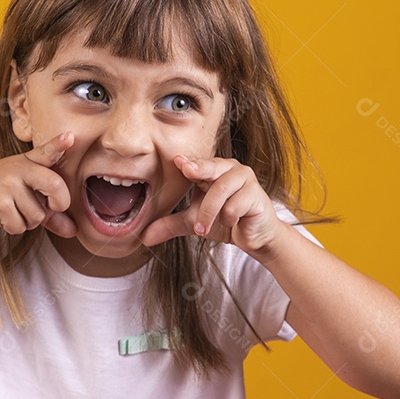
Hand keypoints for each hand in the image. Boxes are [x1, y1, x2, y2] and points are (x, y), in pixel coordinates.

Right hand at [0, 132, 76, 237]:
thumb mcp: (21, 195)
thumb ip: (49, 210)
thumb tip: (72, 231)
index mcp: (25, 163)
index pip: (45, 152)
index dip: (58, 145)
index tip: (70, 137)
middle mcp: (18, 170)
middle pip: (55, 185)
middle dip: (59, 203)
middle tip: (52, 207)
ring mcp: (8, 186)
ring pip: (37, 216)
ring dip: (26, 222)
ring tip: (8, 210)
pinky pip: (20, 226)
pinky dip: (11, 227)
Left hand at [139, 155, 283, 254]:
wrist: (254, 237)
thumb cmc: (225, 221)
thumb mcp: (193, 222)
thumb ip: (170, 225)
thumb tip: (143, 237)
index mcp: (212, 170)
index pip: (196, 163)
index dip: (186, 163)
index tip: (175, 161)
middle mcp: (228, 169)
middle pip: (210, 166)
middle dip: (199, 168)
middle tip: (187, 171)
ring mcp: (244, 179)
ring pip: (220, 190)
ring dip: (208, 212)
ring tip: (202, 229)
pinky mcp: (256, 194)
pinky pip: (236, 205)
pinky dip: (228, 218)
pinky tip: (231, 223)